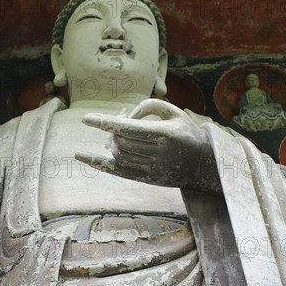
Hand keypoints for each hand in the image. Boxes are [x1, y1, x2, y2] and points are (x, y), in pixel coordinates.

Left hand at [75, 99, 218, 191]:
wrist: (204, 166)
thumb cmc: (187, 133)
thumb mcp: (175, 112)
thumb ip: (150, 105)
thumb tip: (126, 116)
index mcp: (165, 135)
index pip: (128, 128)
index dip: (105, 122)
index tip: (86, 119)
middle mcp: (159, 154)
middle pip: (122, 142)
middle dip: (113, 131)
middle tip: (115, 124)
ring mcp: (152, 169)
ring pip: (119, 155)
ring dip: (111, 143)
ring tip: (115, 136)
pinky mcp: (147, 179)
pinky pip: (117, 172)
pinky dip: (98, 163)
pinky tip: (80, 156)